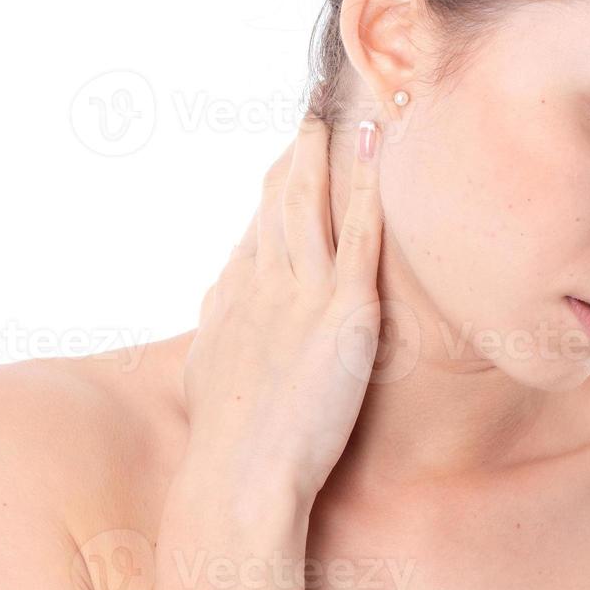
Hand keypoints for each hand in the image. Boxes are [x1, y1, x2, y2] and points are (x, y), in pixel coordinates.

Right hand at [181, 111, 384, 505]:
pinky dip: (369, 186)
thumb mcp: (209, 374)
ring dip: (330, 153)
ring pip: (314, 204)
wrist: (236, 480)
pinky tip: (379, 149)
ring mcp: (302, 292)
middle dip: (298, 155)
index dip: (274, 187)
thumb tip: (218, 304)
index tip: (288, 155)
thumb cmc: (226, 446)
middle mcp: (263, 282)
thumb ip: (219, 332)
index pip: (258, 228)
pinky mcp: (343, 311)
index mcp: (236, 298)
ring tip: (344, 110)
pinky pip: (360, 235)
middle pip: (282, 202)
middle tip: (313, 109)